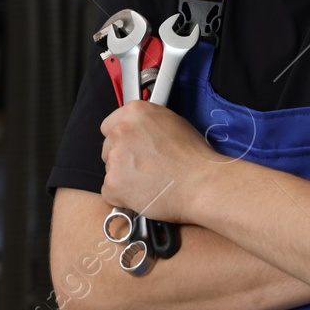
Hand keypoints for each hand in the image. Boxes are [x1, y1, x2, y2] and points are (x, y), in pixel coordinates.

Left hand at [100, 99, 214, 222]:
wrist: (201, 184)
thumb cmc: (195, 157)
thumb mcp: (172, 123)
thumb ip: (147, 125)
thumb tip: (140, 131)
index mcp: (135, 112)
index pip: (110, 125)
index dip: (121, 139)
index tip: (130, 148)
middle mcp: (121, 131)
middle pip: (108, 147)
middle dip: (122, 158)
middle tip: (144, 168)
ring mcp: (115, 157)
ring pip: (110, 170)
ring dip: (123, 177)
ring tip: (149, 182)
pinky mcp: (113, 183)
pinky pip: (110, 192)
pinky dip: (123, 197)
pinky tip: (144, 195)